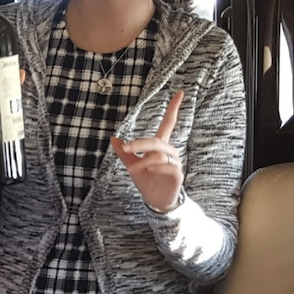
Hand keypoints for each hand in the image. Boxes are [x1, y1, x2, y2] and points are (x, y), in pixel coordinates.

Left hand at [114, 89, 186, 212]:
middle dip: (140, 143)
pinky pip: (168, 166)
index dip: (173, 108)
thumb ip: (125, 153)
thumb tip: (114, 139)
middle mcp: (169, 152)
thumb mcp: (133, 166)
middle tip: (127, 148)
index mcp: (160, 147)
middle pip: (157, 141)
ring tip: (133, 169)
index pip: (169, 123)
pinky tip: (149, 170)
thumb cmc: (147, 181)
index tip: (180, 93)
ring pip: (159, 154)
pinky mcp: (177, 174)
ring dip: (143, 161)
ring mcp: (175, 163)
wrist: (156, 201)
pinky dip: (156, 167)